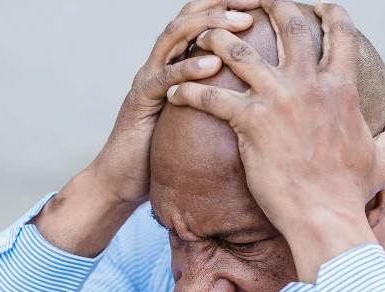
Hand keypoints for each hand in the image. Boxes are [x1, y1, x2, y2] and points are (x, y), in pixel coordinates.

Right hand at [36, 0, 260, 256]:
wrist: (122, 181)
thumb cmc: (159, 154)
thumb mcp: (196, 122)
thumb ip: (215, 102)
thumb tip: (255, 104)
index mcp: (175, 64)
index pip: (202, 21)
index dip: (228, 6)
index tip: (262, 3)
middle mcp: (160, 64)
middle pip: (189, 17)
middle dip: (222, 4)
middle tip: (254, 2)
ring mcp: (147, 79)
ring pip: (175, 36)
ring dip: (210, 27)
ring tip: (241, 24)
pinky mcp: (139, 102)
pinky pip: (164, 79)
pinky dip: (188, 69)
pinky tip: (212, 65)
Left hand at [166, 1, 384, 281]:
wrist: (324, 217)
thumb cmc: (350, 194)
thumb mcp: (380, 161)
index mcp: (341, 86)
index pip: (338, 31)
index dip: (327, 11)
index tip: (315, 3)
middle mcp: (310, 83)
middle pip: (287, 24)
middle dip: (268, 4)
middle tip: (250, 0)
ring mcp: (279, 100)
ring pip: (239, 51)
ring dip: (217, 38)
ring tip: (201, 33)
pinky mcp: (251, 122)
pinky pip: (212, 98)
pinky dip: (190, 91)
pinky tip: (174, 92)